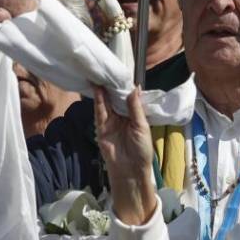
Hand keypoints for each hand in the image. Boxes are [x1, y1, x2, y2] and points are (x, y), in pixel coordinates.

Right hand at [93, 85, 156, 224]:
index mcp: (134, 115)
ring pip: (106, 102)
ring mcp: (111, 122)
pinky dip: (98, 101)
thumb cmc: (141, 149)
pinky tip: (98, 89)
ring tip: (101, 75)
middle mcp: (122, 116)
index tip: (122, 72)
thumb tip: (135, 87)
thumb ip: (136, 107)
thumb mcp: (141, 126)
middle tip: (108, 69)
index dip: (125, 86)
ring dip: (103, 90)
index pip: (128, 97)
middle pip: (115, 98)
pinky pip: (99, 112)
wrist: (130, 170)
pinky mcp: (101, 128)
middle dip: (112, 85)